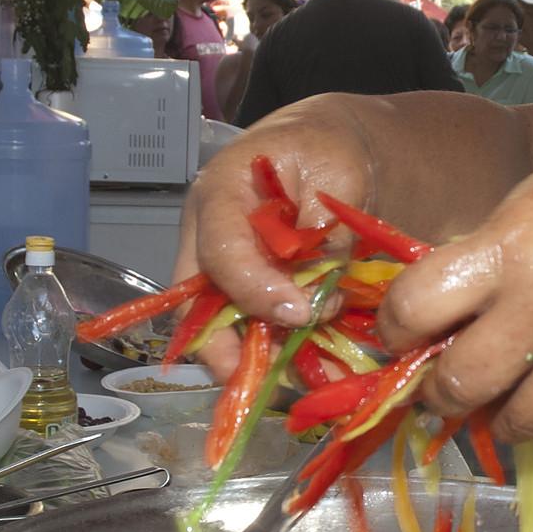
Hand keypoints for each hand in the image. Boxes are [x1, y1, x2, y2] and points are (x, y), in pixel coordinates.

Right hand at [172, 97, 376, 377]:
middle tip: (280, 380)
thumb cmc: (327, 150)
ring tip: (313, 381)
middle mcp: (209, 241)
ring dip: (265, 364)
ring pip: (224, 335)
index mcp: (219, 196)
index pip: (221, 253)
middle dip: (232, 354)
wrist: (332, 151)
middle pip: (198, 310)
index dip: (255, 291)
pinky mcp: (250, 297)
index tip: (302, 314)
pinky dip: (288, 358)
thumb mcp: (334, 173)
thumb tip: (316, 297)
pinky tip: (327, 372)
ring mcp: (225, 274)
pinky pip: (257, 337)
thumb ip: (322, 232)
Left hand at [377, 127, 532, 443]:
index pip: (413, 309)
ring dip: (506, 416)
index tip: (400, 337)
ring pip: (522, 423)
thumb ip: (478, 263)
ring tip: (510, 396)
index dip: (394, 330)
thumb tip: (430, 329)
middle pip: (460, 386)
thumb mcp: (525, 207)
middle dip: (440, 395)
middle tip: (443, 390)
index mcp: (507, 252)